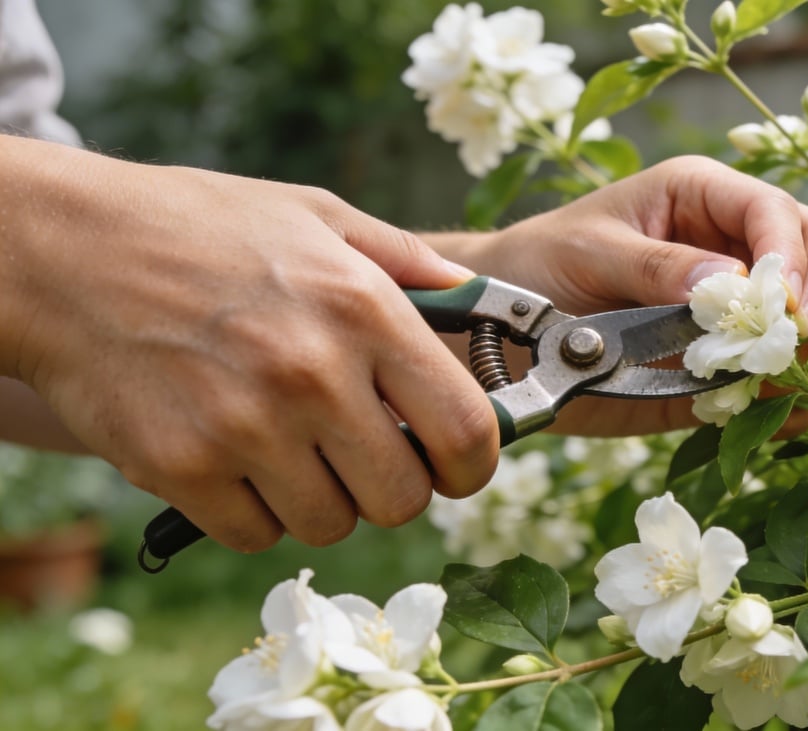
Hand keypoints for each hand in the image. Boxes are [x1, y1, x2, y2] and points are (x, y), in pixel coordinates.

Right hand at [0, 136, 499, 551]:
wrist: (62, 248)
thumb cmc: (197, 226)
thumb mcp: (313, 214)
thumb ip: (404, 260)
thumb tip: (469, 297)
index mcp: (363, 309)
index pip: (465, 431)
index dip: (472, 465)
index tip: (456, 467)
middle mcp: (313, 374)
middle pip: (402, 499)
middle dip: (391, 487)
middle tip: (361, 456)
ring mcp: (245, 427)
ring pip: (329, 524)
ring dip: (320, 500)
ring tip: (288, 446)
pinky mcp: (180, 469)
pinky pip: (256, 535)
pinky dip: (253, 512)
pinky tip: (234, 459)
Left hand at [434, 155, 807, 434]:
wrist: (500, 333)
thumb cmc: (538, 267)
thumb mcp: (589, 252)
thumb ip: (656, 266)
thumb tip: (730, 283)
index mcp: (702, 197)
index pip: (776, 212)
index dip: (794, 256)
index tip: (788, 306)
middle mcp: (733, 245)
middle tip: (803, 343)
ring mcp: (737, 307)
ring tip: (798, 377)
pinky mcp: (727, 363)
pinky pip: (780, 376)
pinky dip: (793, 396)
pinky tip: (784, 410)